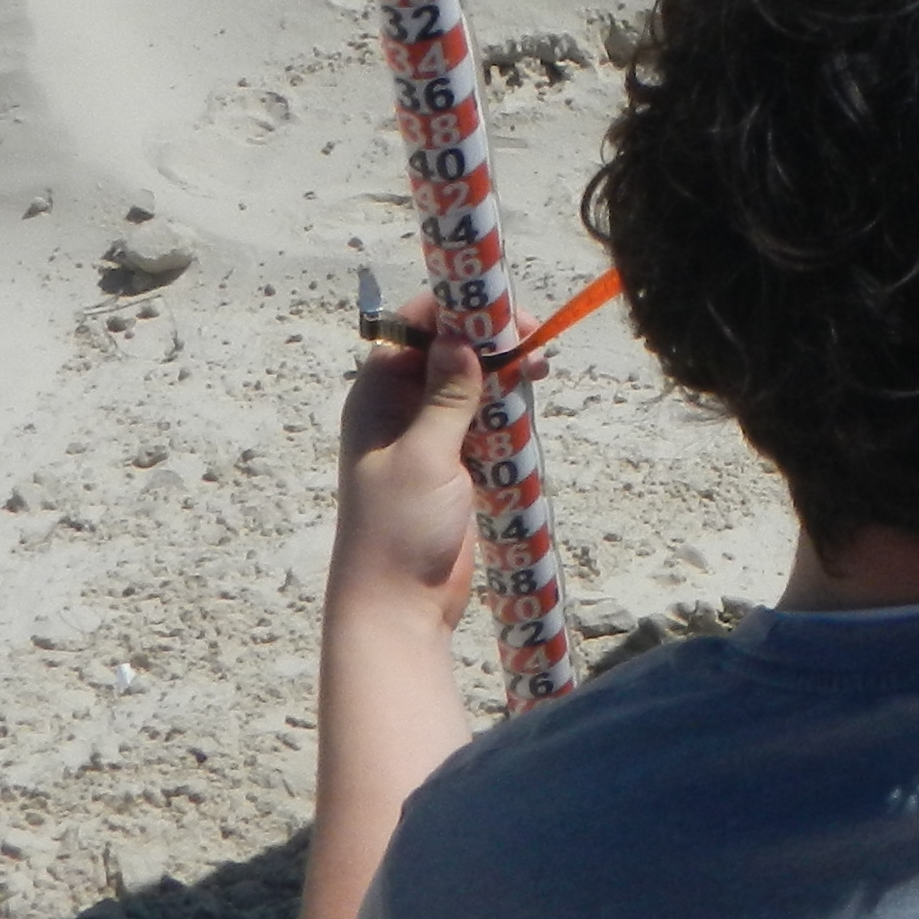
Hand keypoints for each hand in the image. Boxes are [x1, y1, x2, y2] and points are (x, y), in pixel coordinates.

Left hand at [328, 294, 525, 632]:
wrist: (398, 604)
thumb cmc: (398, 529)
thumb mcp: (425, 456)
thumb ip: (444, 396)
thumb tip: (459, 340)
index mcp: (378, 395)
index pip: (414, 328)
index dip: (458, 313)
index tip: (504, 315)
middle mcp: (400, 408)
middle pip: (448, 351)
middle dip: (490, 341)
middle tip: (535, 343)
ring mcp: (428, 437)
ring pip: (470, 385)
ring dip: (503, 374)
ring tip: (541, 368)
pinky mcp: (454, 466)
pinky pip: (483, 422)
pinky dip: (507, 410)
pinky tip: (530, 405)